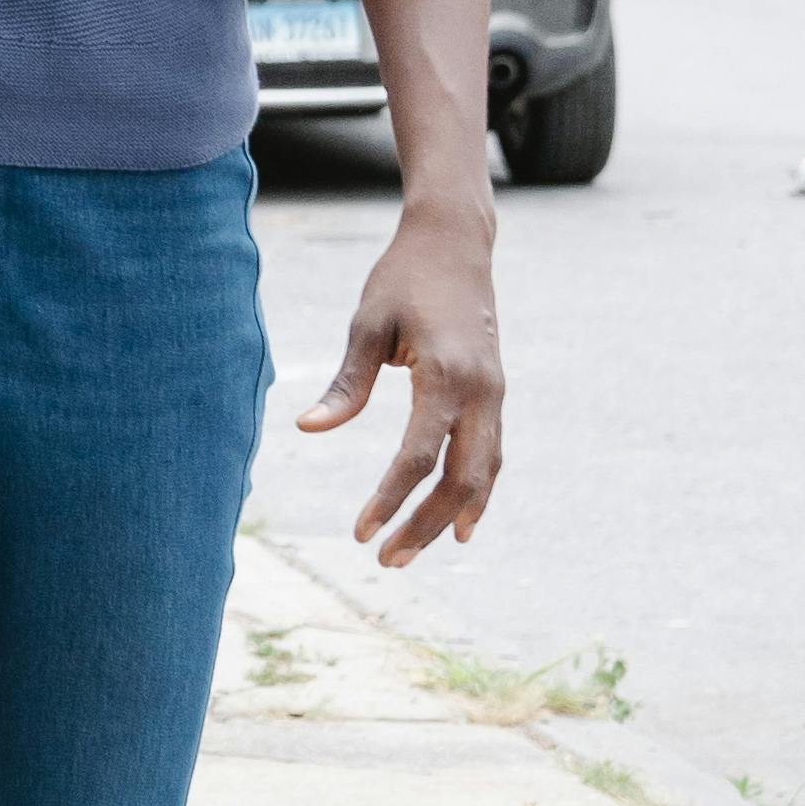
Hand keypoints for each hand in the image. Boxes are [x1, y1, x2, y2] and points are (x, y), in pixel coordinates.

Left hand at [299, 188, 504, 564]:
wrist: (455, 244)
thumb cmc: (402, 280)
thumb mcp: (367, 325)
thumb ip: (346, 383)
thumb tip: (308, 428)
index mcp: (446, 375)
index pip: (418, 457)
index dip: (390, 500)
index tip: (360, 532)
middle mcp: (481, 391)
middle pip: (460, 479)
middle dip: (424, 525)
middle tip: (386, 561)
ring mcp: (495, 394)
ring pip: (482, 474)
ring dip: (451, 518)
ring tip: (411, 552)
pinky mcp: (496, 393)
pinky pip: (491, 454)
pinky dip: (477, 492)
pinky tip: (460, 523)